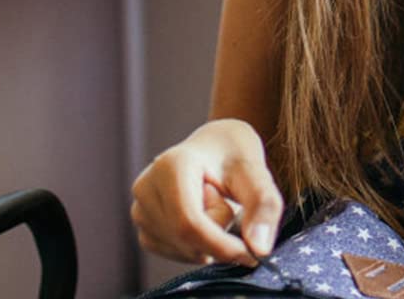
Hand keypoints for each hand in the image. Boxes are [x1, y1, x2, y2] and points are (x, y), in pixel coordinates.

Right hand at [130, 118, 284, 267]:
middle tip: (228, 204)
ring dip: (208, 242)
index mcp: (170, 166)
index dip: (221, 245)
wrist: (214, 147)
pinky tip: (202, 220)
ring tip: (212, 206)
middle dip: (218, 236)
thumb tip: (260, 248)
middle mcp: (146, 187)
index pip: (189, 223)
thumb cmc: (233, 154)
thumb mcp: (255, 170)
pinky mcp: (144, 229)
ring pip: (183, 251)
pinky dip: (197, 247)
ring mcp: (140, 209)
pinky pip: (176, 255)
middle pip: (187, 240)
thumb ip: (263, 205)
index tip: (251, 254)